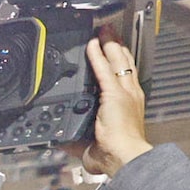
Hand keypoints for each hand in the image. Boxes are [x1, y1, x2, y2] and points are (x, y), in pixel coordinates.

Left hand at [81, 37, 154, 175]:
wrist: (125, 157)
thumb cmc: (114, 154)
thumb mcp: (91, 143)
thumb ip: (75, 138)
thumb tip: (60, 141)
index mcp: (128, 104)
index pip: (124, 76)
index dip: (118, 62)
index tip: (111, 51)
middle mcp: (129, 95)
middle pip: (125, 63)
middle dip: (116, 46)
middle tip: (109, 33)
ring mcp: (124, 92)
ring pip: (118, 61)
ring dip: (109, 44)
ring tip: (103, 31)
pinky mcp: (115, 95)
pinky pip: (104, 70)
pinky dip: (97, 55)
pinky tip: (93, 45)